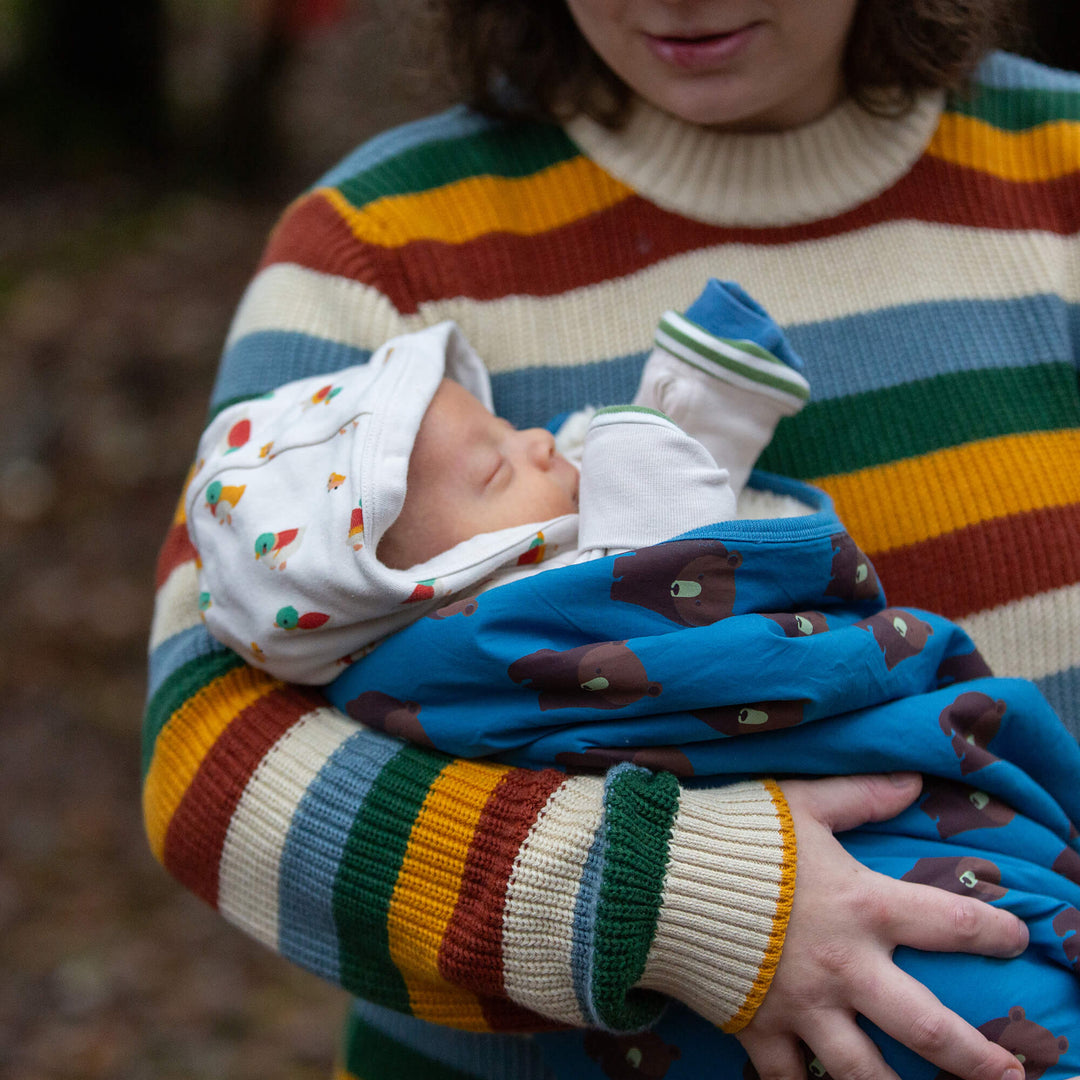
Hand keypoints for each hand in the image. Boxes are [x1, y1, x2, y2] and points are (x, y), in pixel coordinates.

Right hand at [737, 773, 1027, 1079]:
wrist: (658, 878)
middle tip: (1010, 1077)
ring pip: (864, 1074)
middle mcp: (844, 968)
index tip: (1018, 938)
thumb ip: (859, 795)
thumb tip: (913, 781)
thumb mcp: (799, 802)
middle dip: (975, 1058)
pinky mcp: (758, 1029)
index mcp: (861, 907)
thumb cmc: (733, 836)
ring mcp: (802, 1007)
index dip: (993, 931)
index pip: (948, 923)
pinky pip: (788, 1079)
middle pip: (926, 1028)